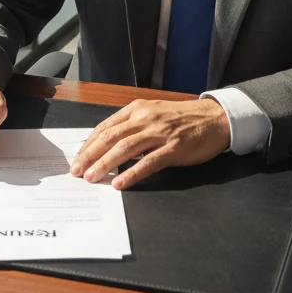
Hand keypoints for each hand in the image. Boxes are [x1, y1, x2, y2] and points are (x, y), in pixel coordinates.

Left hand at [69, 98, 230, 189]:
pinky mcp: (174, 148)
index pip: (105, 127)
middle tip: (77, 172)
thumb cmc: (182, 118)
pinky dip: (132, 173)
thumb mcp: (153, 113)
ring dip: (105, 164)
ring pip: (125, 148)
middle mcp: (145, 118)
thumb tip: (108, 146)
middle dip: (90, 155)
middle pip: (110, 137)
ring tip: (92, 178)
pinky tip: (120, 183)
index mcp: (137, 109)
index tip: (78, 158)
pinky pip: (149, 162)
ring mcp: (160, 133)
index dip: (88, 144)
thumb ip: (132, 126)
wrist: (214, 118)